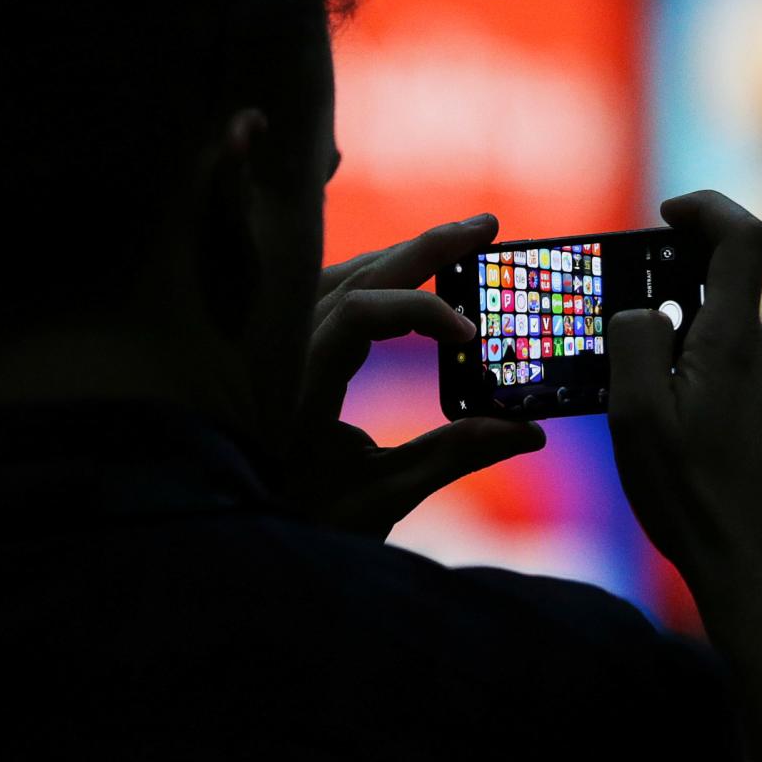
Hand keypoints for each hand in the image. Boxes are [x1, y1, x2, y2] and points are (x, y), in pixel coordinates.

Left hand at [284, 214, 545, 537]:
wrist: (235, 534)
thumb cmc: (301, 522)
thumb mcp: (380, 497)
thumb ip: (452, 456)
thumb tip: (526, 431)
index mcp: (298, 388)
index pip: (360, 314)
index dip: (420, 312)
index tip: (471, 335)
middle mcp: (282, 354)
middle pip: (355, 275)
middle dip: (426, 248)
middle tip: (486, 227)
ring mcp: (278, 348)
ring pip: (338, 275)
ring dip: (399, 257)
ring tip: (456, 244)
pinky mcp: (282, 351)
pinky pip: (324, 292)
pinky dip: (370, 275)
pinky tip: (401, 271)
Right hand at [606, 191, 761, 630]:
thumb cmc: (699, 504)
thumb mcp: (636, 421)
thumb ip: (634, 343)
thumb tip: (645, 309)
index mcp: (739, 341)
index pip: (740, 234)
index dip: (705, 208)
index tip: (671, 215)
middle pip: (726, 313)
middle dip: (685, 338)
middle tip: (651, 401)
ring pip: (747, 359)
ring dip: (713, 384)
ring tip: (690, 452)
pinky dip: (742, 413)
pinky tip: (726, 468)